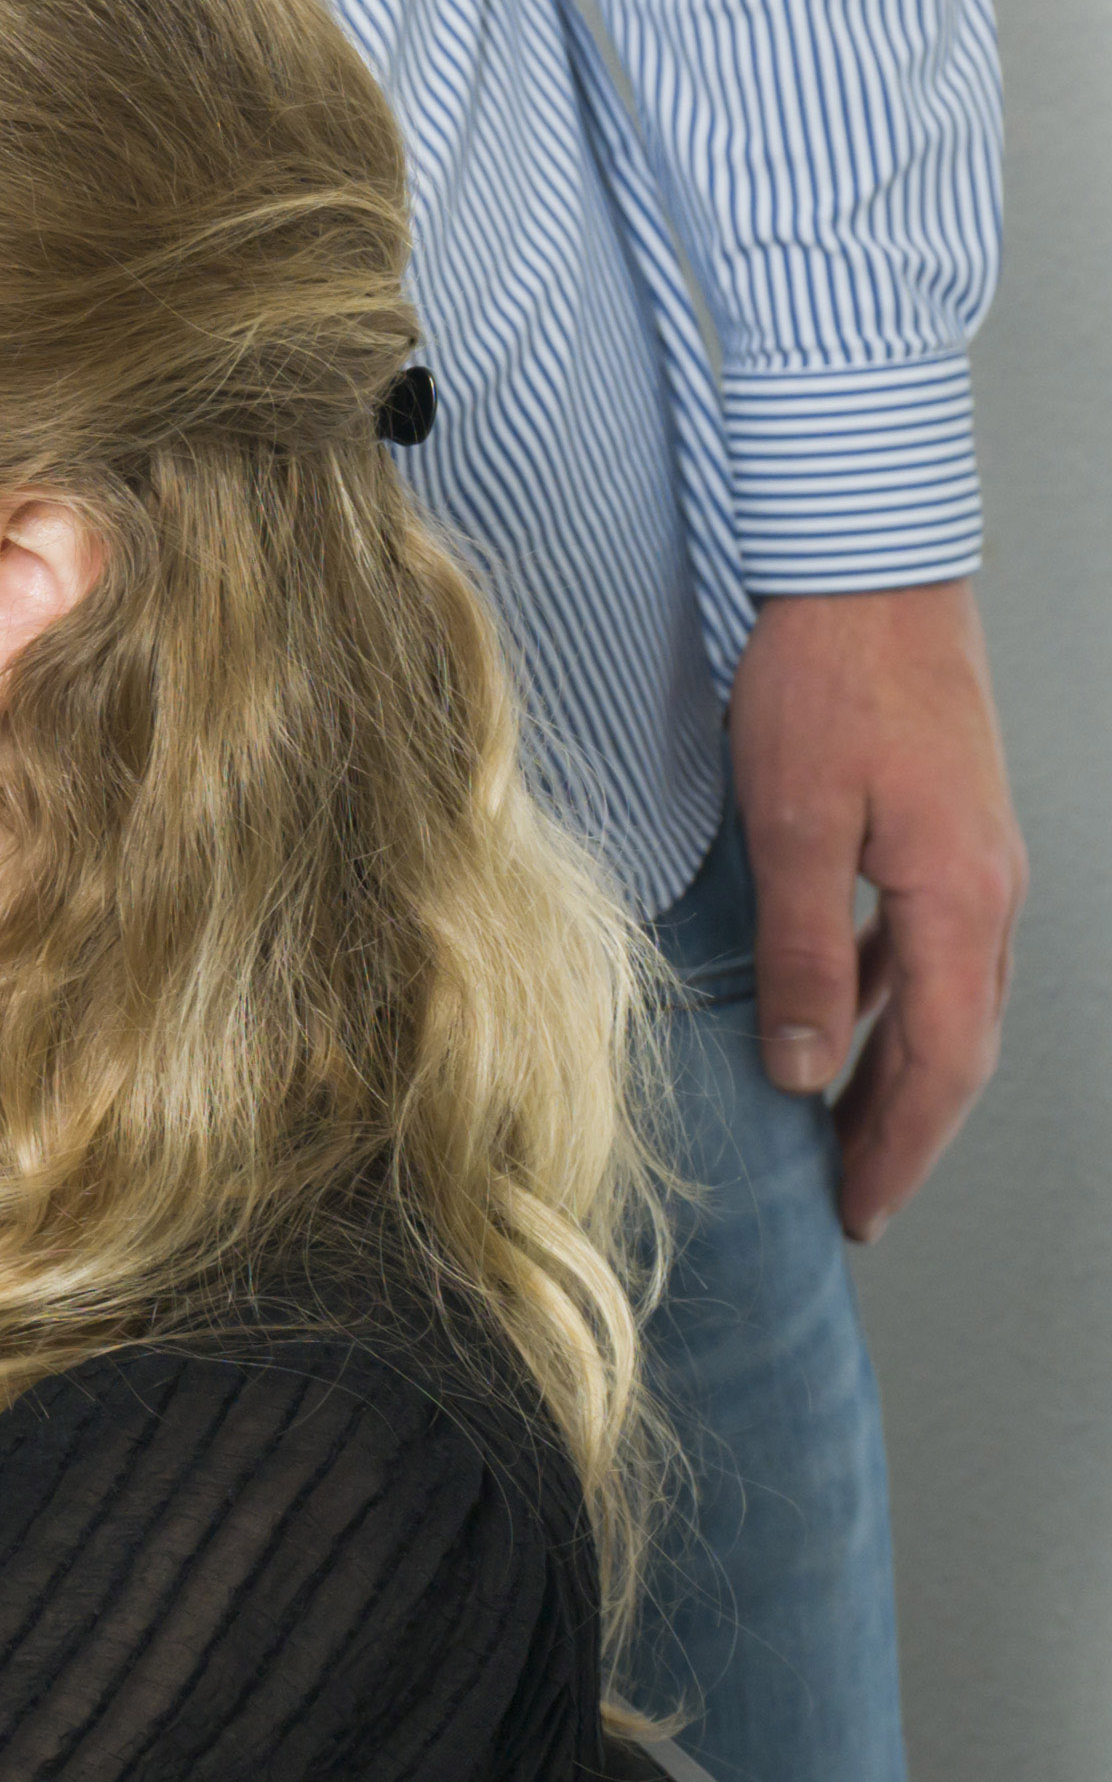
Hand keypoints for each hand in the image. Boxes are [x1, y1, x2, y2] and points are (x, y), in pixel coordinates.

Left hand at [729, 582, 1023, 1239]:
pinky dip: (885, 1000)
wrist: (870, 568)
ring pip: (944, 1000)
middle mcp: (987, 892)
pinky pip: (925, 947)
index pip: (938, 1065)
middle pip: (954, 1046)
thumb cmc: (827, 679)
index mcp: (960, 901)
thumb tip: (800, 1069)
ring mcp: (974, 860)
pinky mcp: (946, 830)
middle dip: (904, 1131)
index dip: (897, 1148)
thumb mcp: (793, 821)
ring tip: (841, 1131)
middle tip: (858, 1201)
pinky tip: (836, 1016)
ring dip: (895, 1070)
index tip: (862, 1213)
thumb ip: (800, 950)